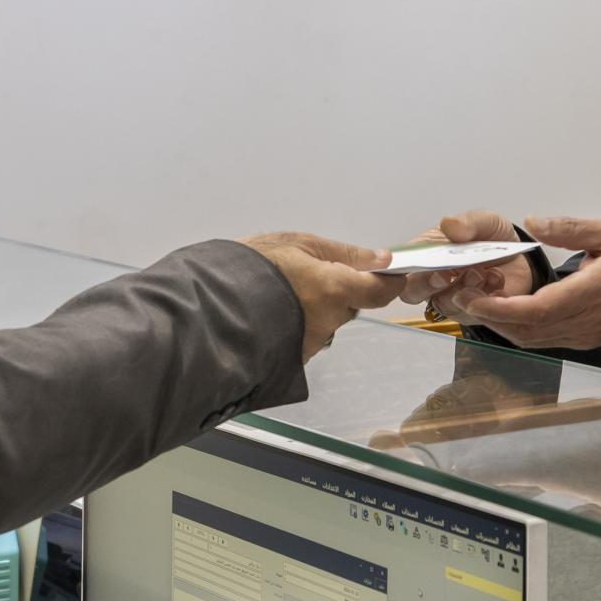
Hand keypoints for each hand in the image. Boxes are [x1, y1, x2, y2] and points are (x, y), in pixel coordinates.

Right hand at [240, 232, 403, 362]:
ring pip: (327, 321)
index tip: (387, 275)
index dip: (389, 282)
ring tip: (284, 292)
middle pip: (350, 305)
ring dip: (315, 308)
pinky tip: (277, 310)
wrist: (212, 301)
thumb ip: (344, 254)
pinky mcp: (294, 356)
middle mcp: (328, 320)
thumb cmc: (252, 266)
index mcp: (335, 289)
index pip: (382, 291)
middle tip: (309, 275)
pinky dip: (298, 324)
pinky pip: (307, 336)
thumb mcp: (300, 244)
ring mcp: (312, 342)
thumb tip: (382, 259)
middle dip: (339, 291)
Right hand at [398, 210, 537, 309]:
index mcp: (426, 252)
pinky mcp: (472, 312)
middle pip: (412, 292)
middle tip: (446, 273)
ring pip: (443, 304)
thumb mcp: (484, 221)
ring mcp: (450, 297)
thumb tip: (449, 224)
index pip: (400, 265)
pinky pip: (471, 313)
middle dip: (427, 284)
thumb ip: (468, 223)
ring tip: (481, 273)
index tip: (418, 263)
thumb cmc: (492, 238)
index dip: (399, 269)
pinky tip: (497, 281)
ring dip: (461, 289)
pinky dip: (484, 297)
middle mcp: (432, 278)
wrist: (521, 258)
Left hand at [443, 216, 600, 348]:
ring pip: (531, 340)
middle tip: (460, 298)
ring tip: (474, 303)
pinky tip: (502, 311)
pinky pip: (543, 340)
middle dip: (489, 318)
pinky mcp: (583, 341)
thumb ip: (572, 228)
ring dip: (500, 326)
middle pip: (526, 331)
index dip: (501, 309)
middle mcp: (584, 322)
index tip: (474, 298)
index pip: (538, 310)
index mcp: (591, 293)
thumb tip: (534, 222)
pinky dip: (517, 329)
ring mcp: (583, 336)